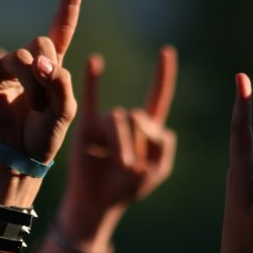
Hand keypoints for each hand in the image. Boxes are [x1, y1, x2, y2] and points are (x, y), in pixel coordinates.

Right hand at [0, 0, 82, 164]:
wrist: (17, 158)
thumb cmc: (42, 138)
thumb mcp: (65, 111)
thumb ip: (61, 83)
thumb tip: (41, 64)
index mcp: (52, 69)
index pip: (61, 29)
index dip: (69, 3)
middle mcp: (29, 63)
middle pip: (43, 43)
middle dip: (49, 68)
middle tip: (45, 94)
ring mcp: (7, 68)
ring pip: (23, 57)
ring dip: (32, 82)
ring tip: (31, 106)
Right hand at [58, 47, 176, 244]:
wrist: (96, 202)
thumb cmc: (127, 188)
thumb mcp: (156, 169)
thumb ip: (161, 144)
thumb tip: (139, 119)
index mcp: (148, 129)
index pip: (158, 97)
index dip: (162, 76)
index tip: (165, 51)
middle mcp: (126, 121)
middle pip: (137, 116)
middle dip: (138, 141)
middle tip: (132, 167)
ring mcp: (105, 123)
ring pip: (118, 120)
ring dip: (122, 143)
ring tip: (121, 165)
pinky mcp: (87, 127)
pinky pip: (89, 100)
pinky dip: (93, 80)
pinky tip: (95, 60)